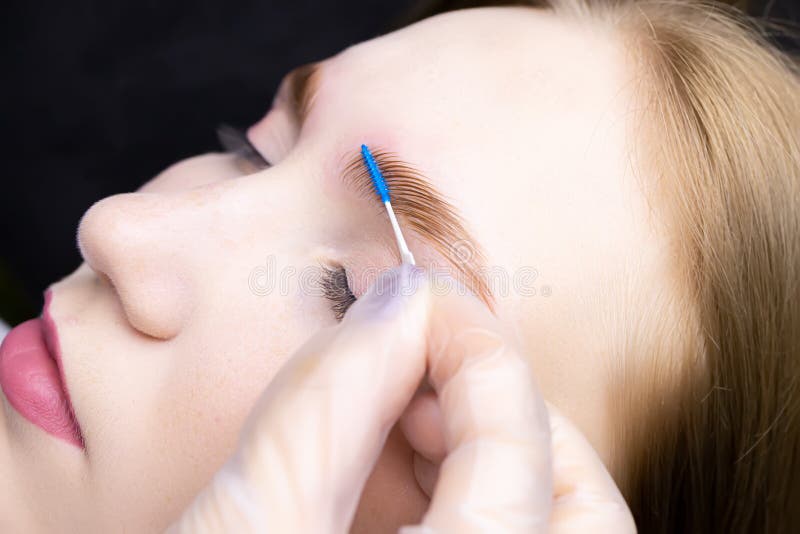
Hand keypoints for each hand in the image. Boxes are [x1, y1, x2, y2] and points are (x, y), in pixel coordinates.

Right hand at [168, 264, 634, 532]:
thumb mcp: (248, 526)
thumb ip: (330, 399)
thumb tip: (395, 304)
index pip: (520, 443)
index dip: (473, 345)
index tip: (421, 299)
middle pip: (578, 504)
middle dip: (507, 413)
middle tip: (425, 369)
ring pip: (549, 532)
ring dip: (487, 453)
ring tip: (405, 419)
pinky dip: (460, 502)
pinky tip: (393, 480)